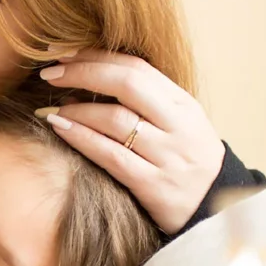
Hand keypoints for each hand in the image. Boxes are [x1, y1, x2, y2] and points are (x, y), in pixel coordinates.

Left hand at [38, 48, 226, 233]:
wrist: (215, 210)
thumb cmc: (185, 162)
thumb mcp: (177, 125)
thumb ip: (145, 101)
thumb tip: (89, 76)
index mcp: (183, 105)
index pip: (137, 67)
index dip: (97, 57)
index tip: (65, 55)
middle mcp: (179, 126)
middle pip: (127, 84)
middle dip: (83, 73)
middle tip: (50, 74)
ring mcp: (169, 157)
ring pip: (116, 120)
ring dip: (77, 109)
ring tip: (53, 108)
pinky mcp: (155, 187)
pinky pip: (111, 156)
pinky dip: (81, 138)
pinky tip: (60, 128)